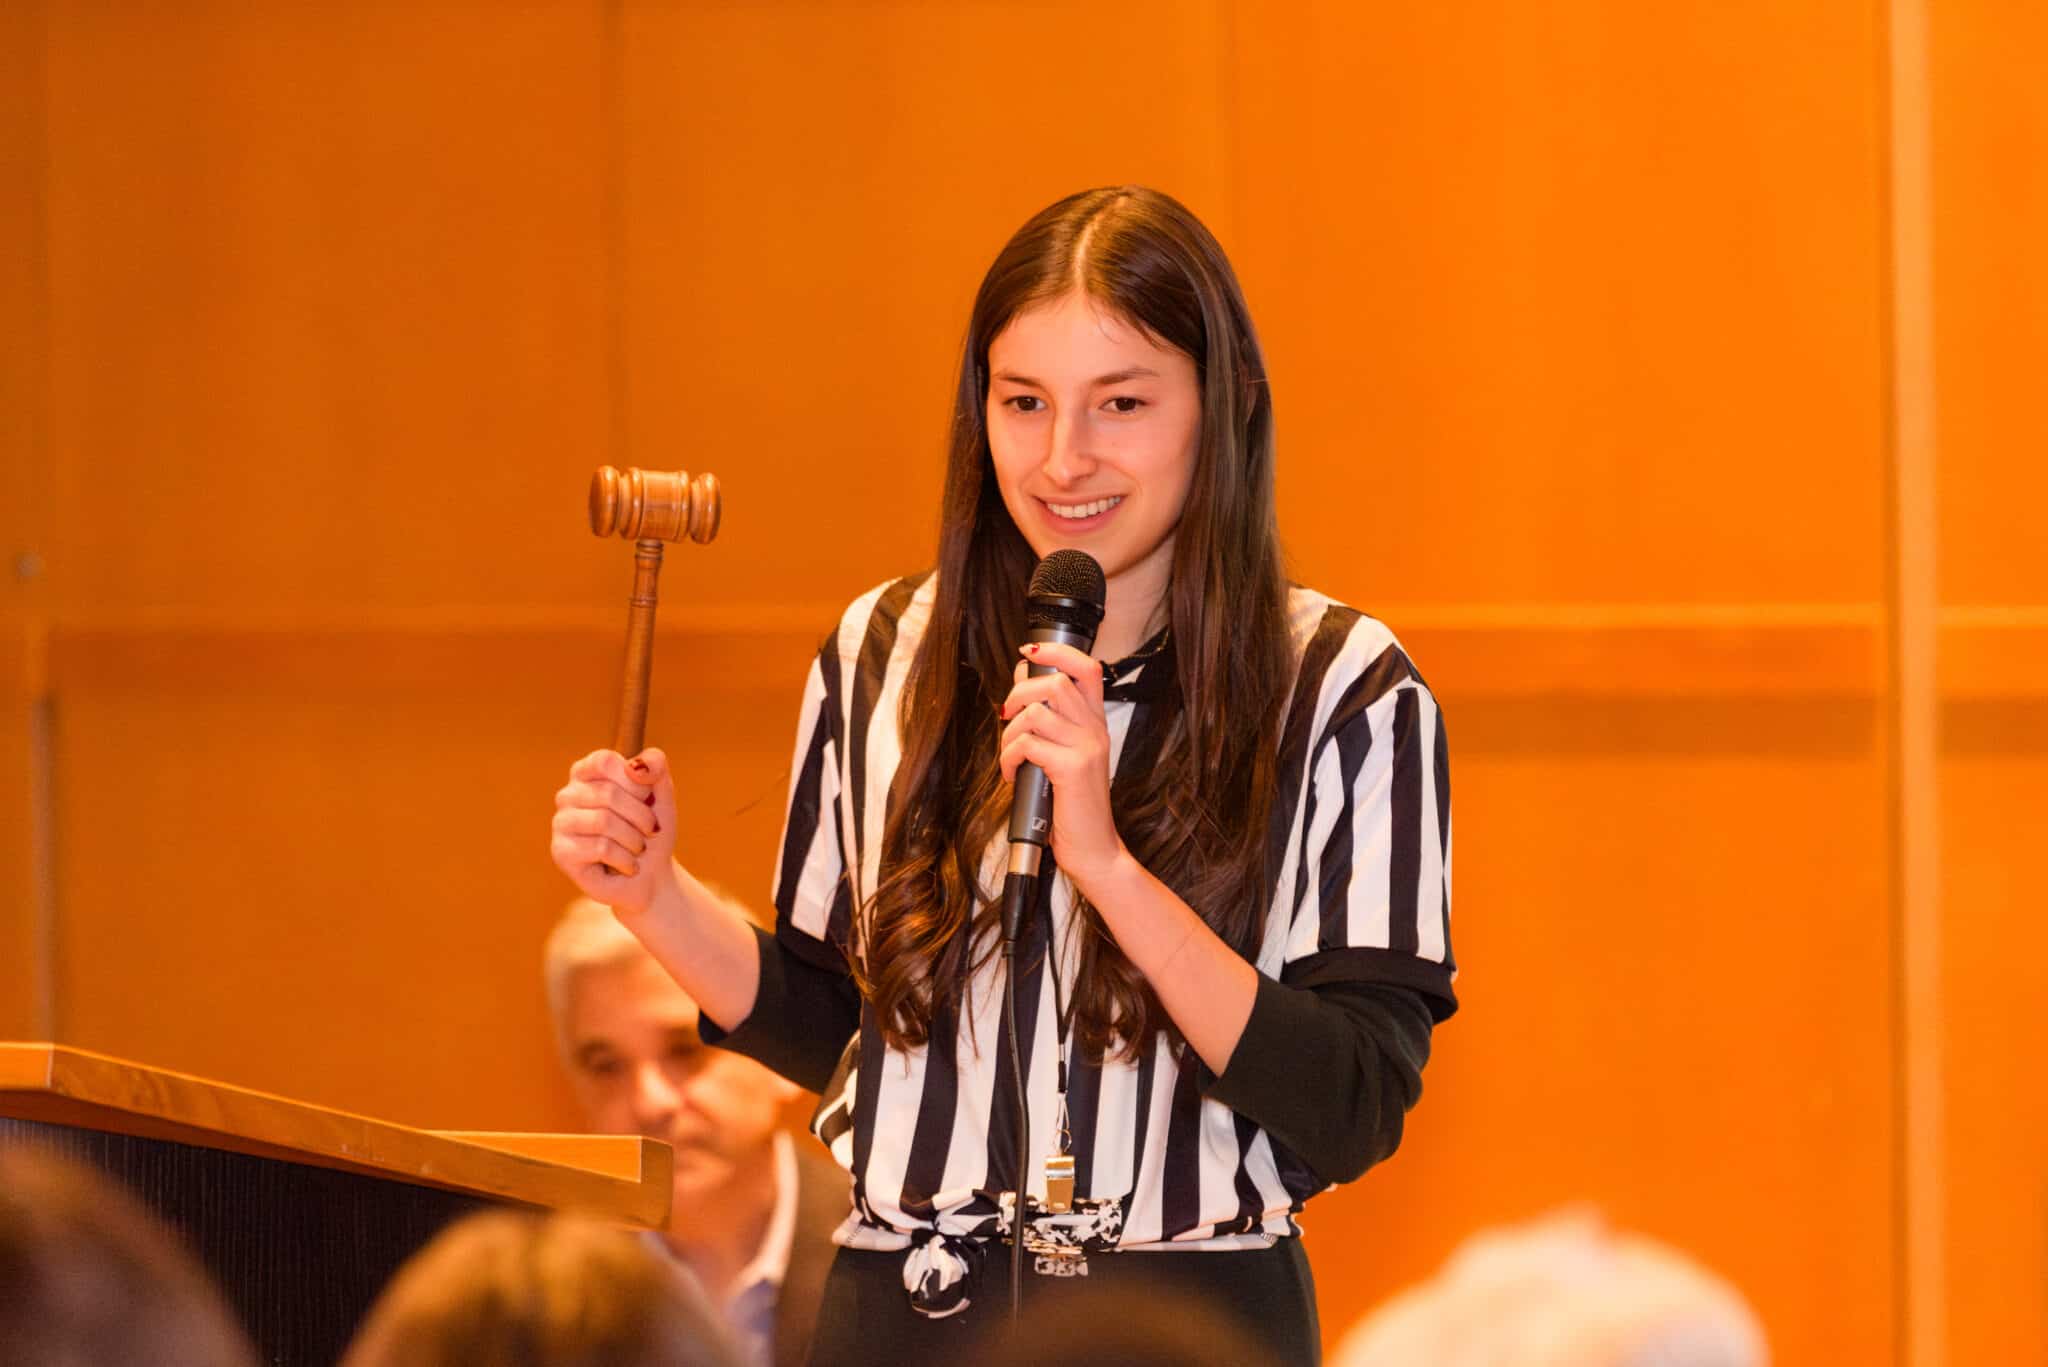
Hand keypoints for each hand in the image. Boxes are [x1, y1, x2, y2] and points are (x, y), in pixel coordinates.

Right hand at [549, 747, 679, 916]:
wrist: (651, 877)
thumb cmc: (651, 831)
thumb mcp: (662, 795)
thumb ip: (656, 768)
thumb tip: (636, 765)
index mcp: (588, 772)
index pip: (604, 762)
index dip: (634, 782)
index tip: (648, 798)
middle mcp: (568, 794)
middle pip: (608, 794)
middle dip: (641, 816)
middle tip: (651, 831)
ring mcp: (561, 823)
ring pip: (603, 821)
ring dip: (634, 839)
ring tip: (638, 849)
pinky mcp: (561, 852)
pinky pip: (600, 848)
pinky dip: (626, 859)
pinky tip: (628, 866)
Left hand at [998, 642, 1124, 889]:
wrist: (1094, 849)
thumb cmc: (1074, 806)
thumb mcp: (1064, 757)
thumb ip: (1048, 723)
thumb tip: (1022, 683)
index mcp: (1095, 724)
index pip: (1088, 668)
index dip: (1057, 651)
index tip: (1028, 652)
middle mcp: (1095, 730)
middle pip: (1056, 682)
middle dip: (1019, 692)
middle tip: (1006, 716)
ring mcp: (1086, 748)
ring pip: (1037, 712)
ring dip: (1010, 731)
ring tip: (1009, 754)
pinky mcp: (1072, 769)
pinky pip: (1028, 745)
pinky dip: (1009, 757)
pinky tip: (1012, 775)